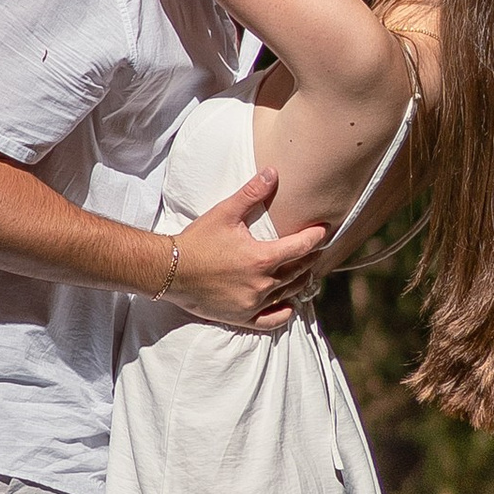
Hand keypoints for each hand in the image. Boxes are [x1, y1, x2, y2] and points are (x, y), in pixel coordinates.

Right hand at [165, 170, 326, 329]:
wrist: (170, 270)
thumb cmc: (198, 240)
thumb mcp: (225, 212)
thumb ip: (251, 193)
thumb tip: (272, 172)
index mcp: (262, 258)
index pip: (301, 247)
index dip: (315, 237)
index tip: (323, 230)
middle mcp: (262, 284)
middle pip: (299, 271)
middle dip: (310, 258)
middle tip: (317, 249)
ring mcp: (252, 303)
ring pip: (288, 294)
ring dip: (301, 282)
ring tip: (307, 273)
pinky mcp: (241, 317)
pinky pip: (271, 321)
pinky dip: (284, 314)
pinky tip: (290, 307)